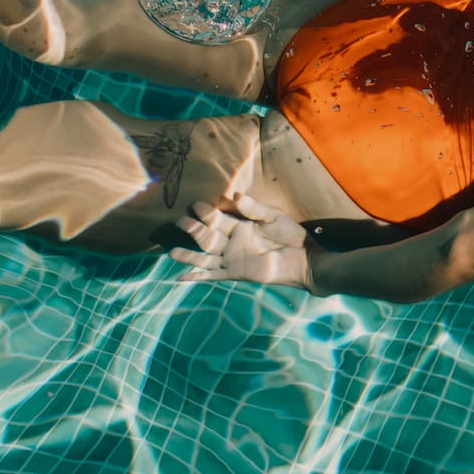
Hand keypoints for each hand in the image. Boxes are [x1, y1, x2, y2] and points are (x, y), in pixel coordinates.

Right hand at [166, 191, 313, 288]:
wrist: (303, 258)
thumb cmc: (291, 235)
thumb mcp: (272, 217)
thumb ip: (253, 208)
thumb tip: (234, 195)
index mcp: (240, 225)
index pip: (218, 218)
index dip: (207, 212)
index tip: (196, 205)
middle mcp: (232, 241)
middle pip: (208, 236)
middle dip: (194, 230)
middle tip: (180, 222)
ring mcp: (232, 258)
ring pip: (205, 256)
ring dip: (189, 255)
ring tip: (171, 252)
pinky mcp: (236, 273)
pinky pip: (213, 275)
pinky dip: (197, 277)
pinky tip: (180, 278)